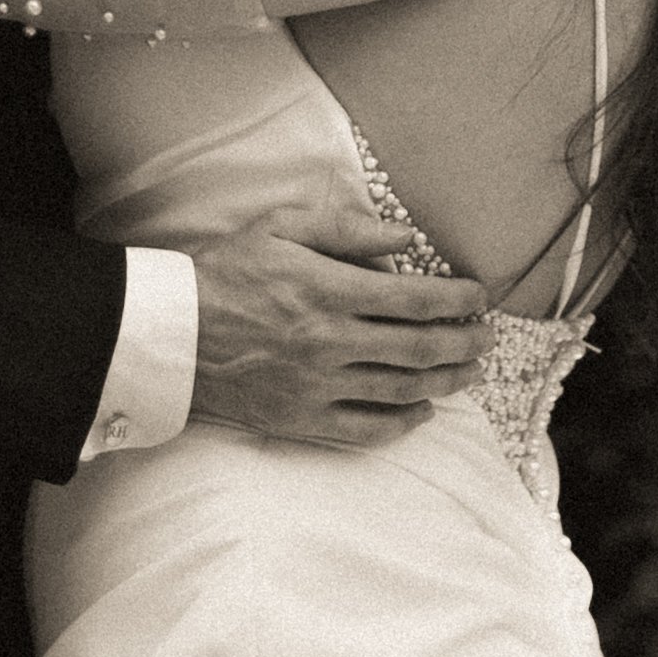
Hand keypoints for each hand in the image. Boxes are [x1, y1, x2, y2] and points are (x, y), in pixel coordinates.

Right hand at [185, 212, 491, 450]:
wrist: (171, 333)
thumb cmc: (224, 272)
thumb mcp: (279, 228)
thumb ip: (345, 229)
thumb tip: (406, 237)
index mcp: (328, 290)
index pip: (415, 297)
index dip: (458, 298)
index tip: (479, 295)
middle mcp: (330, 342)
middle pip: (420, 347)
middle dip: (465, 341)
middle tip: (486, 335)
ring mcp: (318, 386)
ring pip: (403, 390)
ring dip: (447, 380)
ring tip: (470, 370)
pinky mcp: (302, 418)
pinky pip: (367, 429)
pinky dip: (403, 423)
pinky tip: (423, 410)